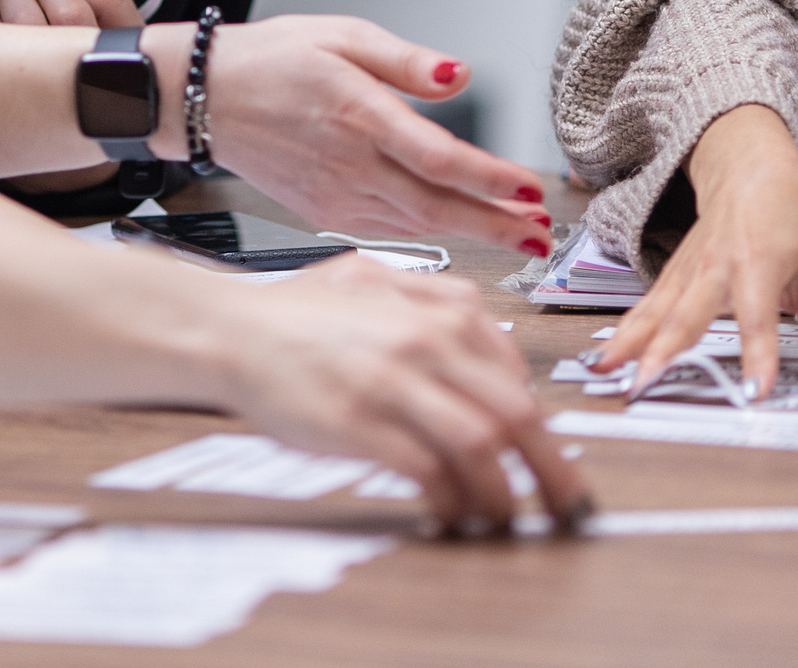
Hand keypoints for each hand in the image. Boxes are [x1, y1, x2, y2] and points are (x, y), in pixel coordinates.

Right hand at [194, 16, 550, 251]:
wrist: (205, 98)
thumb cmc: (272, 60)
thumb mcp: (343, 35)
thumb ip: (407, 62)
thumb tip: (459, 76)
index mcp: (359, 115)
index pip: (441, 160)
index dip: (492, 181)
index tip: (532, 189)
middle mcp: (349, 165)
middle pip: (439, 207)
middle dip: (498, 225)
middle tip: (543, 236)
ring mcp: (335, 196)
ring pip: (417, 226)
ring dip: (472, 234)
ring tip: (518, 235)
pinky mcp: (323, 213)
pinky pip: (388, 230)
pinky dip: (430, 234)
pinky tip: (457, 229)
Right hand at [206, 254, 592, 532]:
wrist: (231, 330)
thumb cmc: (297, 312)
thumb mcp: (376, 277)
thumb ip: (438, 296)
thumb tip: (496, 333)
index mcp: (438, 312)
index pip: (518, 378)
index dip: (543, 428)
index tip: (546, 459)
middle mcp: (425, 343)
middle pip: (516, 414)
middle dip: (553, 470)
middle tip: (566, 505)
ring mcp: (394, 384)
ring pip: (481, 446)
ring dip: (503, 494)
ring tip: (503, 519)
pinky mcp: (360, 424)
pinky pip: (427, 472)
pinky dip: (449, 501)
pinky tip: (448, 515)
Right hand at [586, 104, 797, 395]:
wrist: (747, 164)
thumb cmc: (784, 213)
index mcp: (759, 265)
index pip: (759, 319)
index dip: (758, 355)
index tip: (755, 390)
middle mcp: (717, 267)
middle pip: (689, 314)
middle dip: (666, 351)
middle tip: (647, 384)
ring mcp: (687, 270)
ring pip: (656, 311)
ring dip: (631, 343)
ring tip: (609, 373)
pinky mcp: (671, 274)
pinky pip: (645, 307)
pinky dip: (623, 332)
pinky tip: (605, 357)